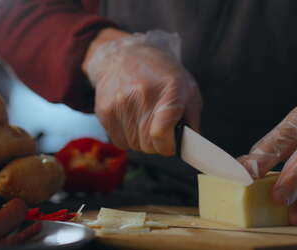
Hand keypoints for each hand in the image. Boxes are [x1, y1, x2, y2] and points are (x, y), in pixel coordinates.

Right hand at [84, 30, 202, 155]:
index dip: (167, 147)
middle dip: (156, 144)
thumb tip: (191, 144)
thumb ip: (192, 118)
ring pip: (133, 145)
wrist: (124, 55)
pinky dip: (127, 136)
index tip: (170, 144)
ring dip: (141, 140)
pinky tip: (131, 119)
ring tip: (144, 119)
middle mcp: (142, 95)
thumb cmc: (160, 73)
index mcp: (169, 90)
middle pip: (148, 145)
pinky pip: (119, 141)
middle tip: (159, 129)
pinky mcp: (104, 110)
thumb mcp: (187, 87)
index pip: (160, 134)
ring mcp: (119, 103)